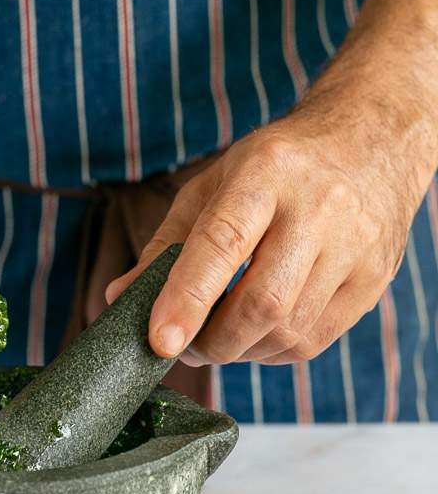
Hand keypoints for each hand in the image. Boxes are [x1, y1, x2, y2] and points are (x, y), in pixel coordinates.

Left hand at [106, 92, 436, 365]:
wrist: (372, 142)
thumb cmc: (277, 167)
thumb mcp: (213, 185)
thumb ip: (166, 244)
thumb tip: (120, 297)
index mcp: (267, 173)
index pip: (223, 243)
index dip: (188, 298)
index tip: (160, 340)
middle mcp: (319, 208)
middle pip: (263, 301)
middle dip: (212, 341)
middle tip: (185, 346)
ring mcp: (355, 246)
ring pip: (288, 330)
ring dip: (240, 350)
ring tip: (219, 336)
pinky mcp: (373, 280)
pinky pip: (313, 340)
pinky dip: (272, 351)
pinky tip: (257, 334)